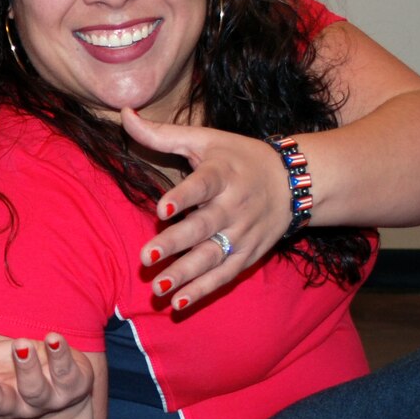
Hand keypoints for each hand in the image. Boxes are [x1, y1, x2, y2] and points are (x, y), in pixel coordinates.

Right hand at [0, 335, 91, 418]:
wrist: (57, 386)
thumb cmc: (2, 373)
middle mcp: (14, 408)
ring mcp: (46, 400)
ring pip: (35, 391)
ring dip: (27, 369)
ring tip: (20, 344)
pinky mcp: (72, 385)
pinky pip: (68, 373)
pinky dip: (62, 356)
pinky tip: (54, 338)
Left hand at [120, 109, 292, 308]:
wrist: (295, 181)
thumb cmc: (238, 158)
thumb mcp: (204, 140)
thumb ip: (162, 134)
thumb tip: (125, 115)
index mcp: (222, 174)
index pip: (202, 186)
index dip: (184, 197)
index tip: (162, 207)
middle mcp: (234, 206)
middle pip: (203, 228)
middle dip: (175, 243)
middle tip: (146, 258)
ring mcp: (242, 234)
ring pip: (212, 257)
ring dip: (186, 274)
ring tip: (159, 288)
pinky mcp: (248, 255)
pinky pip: (224, 276)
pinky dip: (203, 291)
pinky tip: (179, 304)